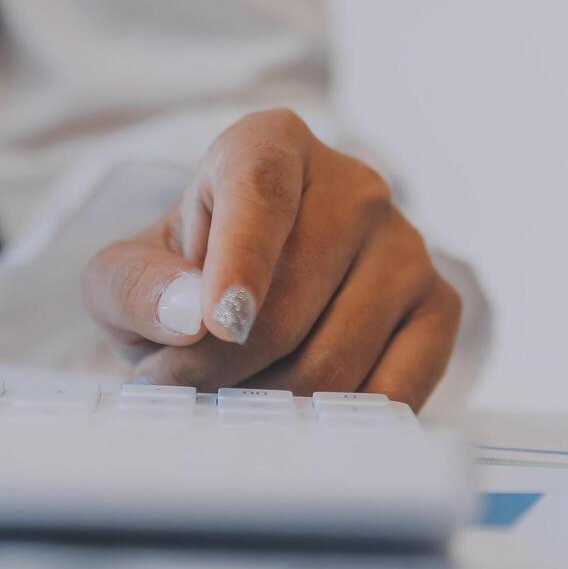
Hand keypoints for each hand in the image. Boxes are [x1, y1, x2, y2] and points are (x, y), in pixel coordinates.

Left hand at [81, 109, 460, 410]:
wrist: (246, 305)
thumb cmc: (183, 282)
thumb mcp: (126, 278)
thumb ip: (139, 288)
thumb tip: (191, 314)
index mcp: (270, 145)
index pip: (260, 193)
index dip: (241, 262)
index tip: (221, 323)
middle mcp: (354, 185)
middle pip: (290, 305)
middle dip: (222, 368)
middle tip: (180, 387)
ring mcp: (407, 245)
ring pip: (336, 359)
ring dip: (268, 404)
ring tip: (229, 396)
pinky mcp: (441, 306)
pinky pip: (392, 389)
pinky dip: (334, 423)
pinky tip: (295, 417)